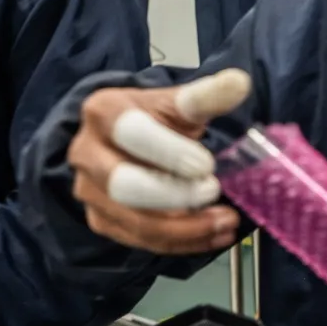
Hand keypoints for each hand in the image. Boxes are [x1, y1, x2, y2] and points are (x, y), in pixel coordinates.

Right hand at [66, 69, 250, 254]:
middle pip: (124, 184)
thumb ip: (206, 96)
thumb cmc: (155, 120)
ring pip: (135, 221)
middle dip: (174, 194)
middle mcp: (86, 153)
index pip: (132, 133)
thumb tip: (239, 83)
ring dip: (187, 228)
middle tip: (213, 190)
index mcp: (103, 112)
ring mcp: (89, 191)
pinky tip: (213, 235)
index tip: (207, 164)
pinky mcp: (101, 220)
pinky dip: (182, 242)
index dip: (170, 151)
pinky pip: (141, 241)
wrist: (128, 141)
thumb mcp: (178, 103)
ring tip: (227, 221)